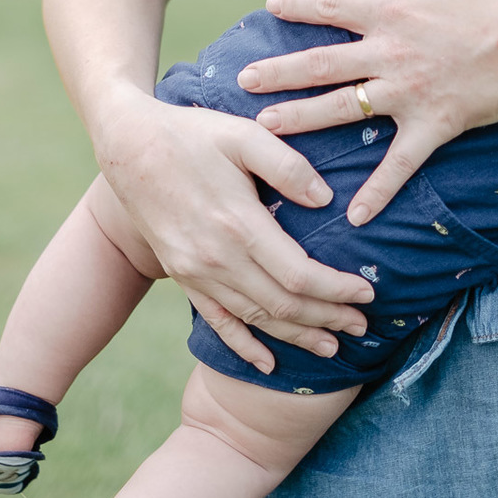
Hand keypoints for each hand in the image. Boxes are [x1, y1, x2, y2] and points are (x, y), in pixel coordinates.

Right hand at [95, 87, 373, 371]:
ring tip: (332, 346)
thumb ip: (288, 167)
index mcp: (239, 224)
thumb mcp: (244, 135)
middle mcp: (217, 259)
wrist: (129, 146)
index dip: (337, 291)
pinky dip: (244, 346)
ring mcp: (196, 273)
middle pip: (283, 305)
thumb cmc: (193, 134)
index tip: (367, 294)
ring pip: (256, 318)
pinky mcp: (182, 276)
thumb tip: (327, 200)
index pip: (299, 276)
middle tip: (363, 328)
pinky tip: (268, 363)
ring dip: (296, 336)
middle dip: (328, 320)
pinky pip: (217, 322)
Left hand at [237, 0, 497, 222]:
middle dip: (277, 72)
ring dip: (300, 120)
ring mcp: (409, 94)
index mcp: (394, 11)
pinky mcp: (434, 127)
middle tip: (243, 80)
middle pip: (320, 64)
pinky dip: (378, 193)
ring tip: (265, 129)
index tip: (271, 5)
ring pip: (341, 110)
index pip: (332, 6)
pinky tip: (354, 217)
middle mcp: (391, 54)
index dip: (298, 4)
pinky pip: (399, 166)